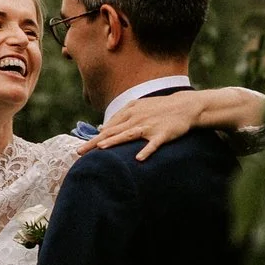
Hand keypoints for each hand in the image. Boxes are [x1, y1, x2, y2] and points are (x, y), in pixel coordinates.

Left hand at [81, 86, 264, 161]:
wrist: (185, 106)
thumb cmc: (159, 109)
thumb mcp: (138, 109)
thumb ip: (120, 118)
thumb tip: (102, 129)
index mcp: (129, 112)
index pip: (108, 127)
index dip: (93, 139)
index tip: (80, 150)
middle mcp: (137, 118)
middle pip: (112, 131)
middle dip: (95, 142)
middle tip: (79, 152)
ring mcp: (149, 126)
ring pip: (129, 135)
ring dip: (115, 142)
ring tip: (101, 149)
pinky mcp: (163, 134)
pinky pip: (153, 144)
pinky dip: (146, 150)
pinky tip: (138, 159)